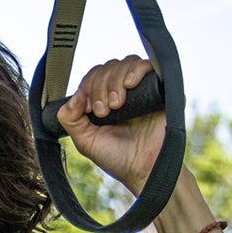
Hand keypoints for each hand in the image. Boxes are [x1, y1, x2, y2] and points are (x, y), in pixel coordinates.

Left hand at [55, 55, 166, 193]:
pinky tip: (129, 85)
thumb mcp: (85, 140)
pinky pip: (148, 65)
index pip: (93, 76)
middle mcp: (123, 91)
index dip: (88, 86)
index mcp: (104, 100)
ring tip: (116, 105)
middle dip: (100, 86)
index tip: (89, 110)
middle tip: (104, 111)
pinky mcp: (160, 88)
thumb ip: (71, 119)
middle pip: (108, 67)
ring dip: (115, 80)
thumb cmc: (116, 157)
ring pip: (125, 63)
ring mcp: (142, 88)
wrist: (144, 169)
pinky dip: (135, 70)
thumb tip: (74, 96)